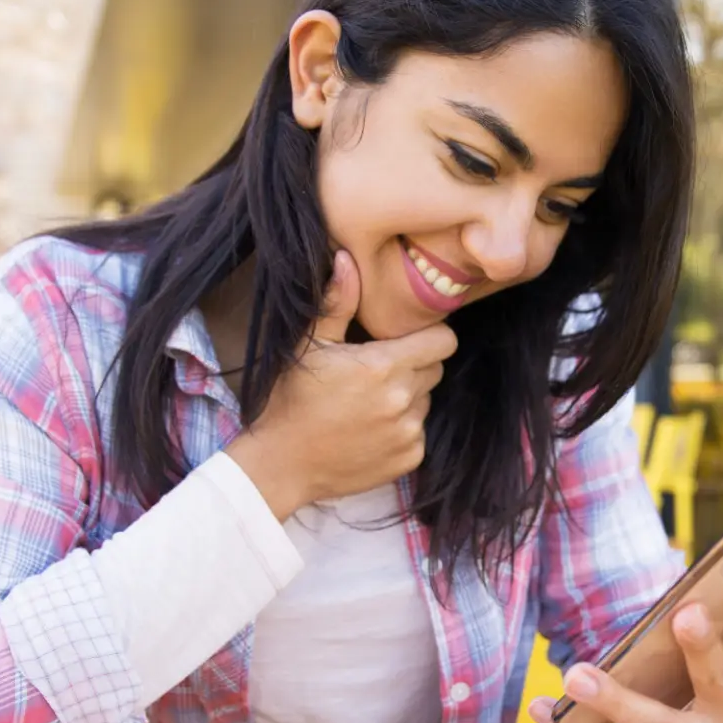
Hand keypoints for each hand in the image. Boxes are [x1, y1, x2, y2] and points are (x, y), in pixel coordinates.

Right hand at [224, 249, 457, 517]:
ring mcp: (409, 433)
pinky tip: (368, 429)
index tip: (405, 340)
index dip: (428, 336)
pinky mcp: (409, 459)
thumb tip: (347, 258)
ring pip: (426, 400)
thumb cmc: (290, 399)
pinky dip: (401, 428)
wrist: (280, 464)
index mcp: (384, 366)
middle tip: (376, 371)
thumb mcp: (307, 345)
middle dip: (414, 364)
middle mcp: (404, 400)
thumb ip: (336, 302)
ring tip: (367, 402)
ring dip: (407, 396)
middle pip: (435, 368)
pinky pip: (418, 432)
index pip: (443, 340)